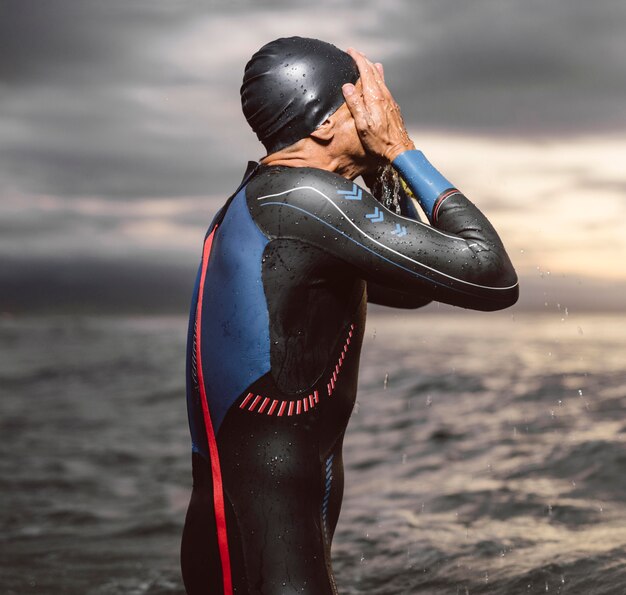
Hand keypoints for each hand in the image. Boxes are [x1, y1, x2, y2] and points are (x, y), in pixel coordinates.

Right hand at [342, 48, 414, 162]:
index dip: (357, 59)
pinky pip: (384, 85)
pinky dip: (378, 77)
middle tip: (355, 54)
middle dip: (363, 60)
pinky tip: (380, 77)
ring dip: (371, 67)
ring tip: (366, 61)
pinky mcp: (392, 106)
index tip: (350, 51)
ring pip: (380, 77)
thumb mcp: (363, 124)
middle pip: (374, 71)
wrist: (400, 150)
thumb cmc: (380, 141)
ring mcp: (389, 100)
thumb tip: (347, 87)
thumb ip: (355, 104)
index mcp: (375, 97)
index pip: (366, 71)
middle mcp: (384, 96)